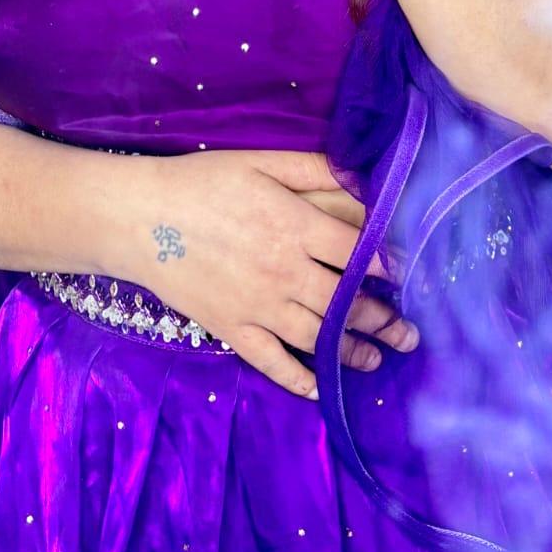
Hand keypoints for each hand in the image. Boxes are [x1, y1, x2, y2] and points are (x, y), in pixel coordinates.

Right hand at [129, 146, 418, 401]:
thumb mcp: (260, 162)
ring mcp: (258, 306)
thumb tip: (360, 174)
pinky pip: (272, 362)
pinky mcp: (232, 329)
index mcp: (295, 226)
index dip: (391, 266)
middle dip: (384, 321)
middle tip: (409, 334)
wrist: (139, 218)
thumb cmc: (203, 183)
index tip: (412, 277)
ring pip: (318, 337)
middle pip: (347, 302)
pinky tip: (320, 389)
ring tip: (378, 360)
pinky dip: (298, 379)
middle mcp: (284, 271)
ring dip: (354, 352)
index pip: (360, 252)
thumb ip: (313, 169)